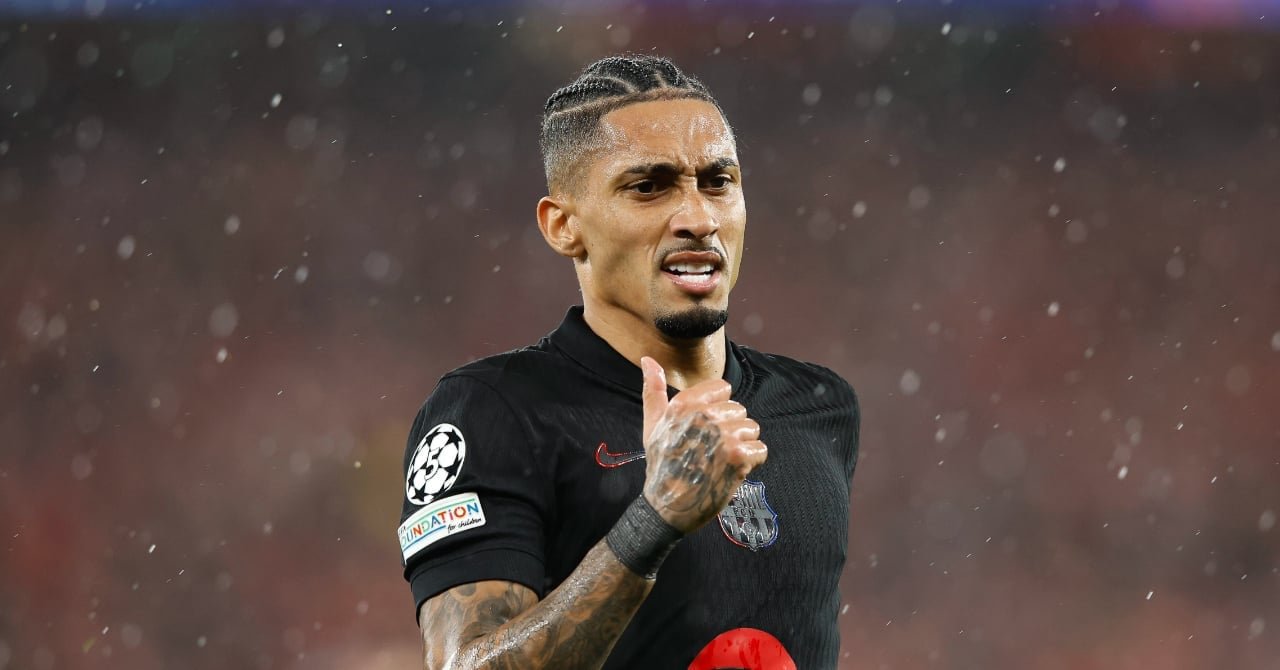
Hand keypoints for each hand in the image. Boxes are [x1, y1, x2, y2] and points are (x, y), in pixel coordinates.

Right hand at [639, 356, 767, 533]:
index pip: (723, 389)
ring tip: (720, 461)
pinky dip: (752, 462)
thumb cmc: (661, 464)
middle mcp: (704, 415)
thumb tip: (647, 359)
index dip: (717, 410)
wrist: (668, 507)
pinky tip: (732, 471)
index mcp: (684, 404)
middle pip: (739, 410)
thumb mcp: (652, 424)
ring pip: (752, 428)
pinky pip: (760, 449)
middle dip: (730, 430)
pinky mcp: (738, 456)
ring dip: (742, 446)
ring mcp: (723, 435)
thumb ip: (653, 388)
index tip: (703, 430)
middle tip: (709, 451)